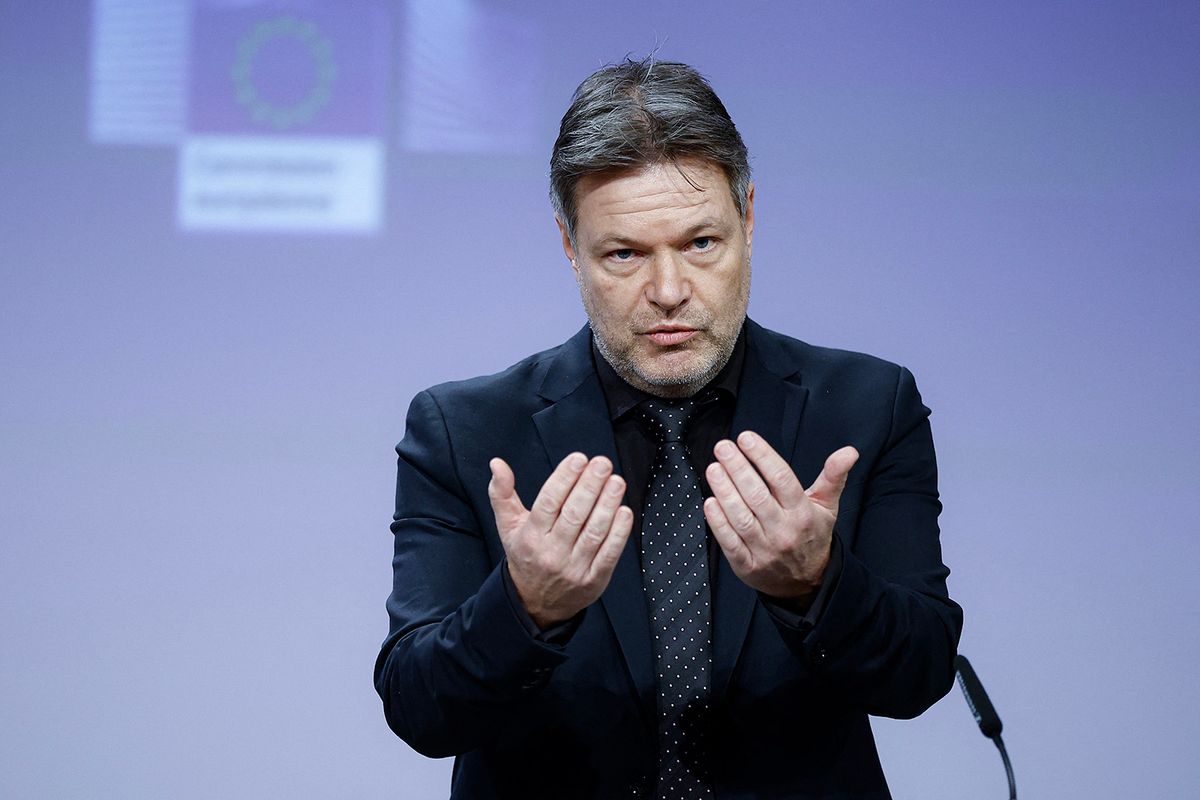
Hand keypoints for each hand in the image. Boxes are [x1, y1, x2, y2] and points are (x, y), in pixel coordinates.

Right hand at [489, 453, 632, 628]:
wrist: (535, 603)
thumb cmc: (526, 555)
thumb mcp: (508, 526)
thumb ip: (502, 493)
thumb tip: (497, 463)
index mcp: (530, 536)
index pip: (549, 502)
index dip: (565, 478)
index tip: (579, 459)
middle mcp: (551, 552)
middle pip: (574, 514)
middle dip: (590, 486)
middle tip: (602, 464)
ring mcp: (574, 568)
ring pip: (594, 532)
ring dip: (608, 505)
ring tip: (616, 482)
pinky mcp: (594, 580)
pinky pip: (609, 554)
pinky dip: (619, 532)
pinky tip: (624, 511)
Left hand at [704, 431, 858, 601]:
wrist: (808, 583)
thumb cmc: (812, 536)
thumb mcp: (827, 506)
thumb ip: (834, 477)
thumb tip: (850, 451)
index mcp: (803, 513)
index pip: (782, 479)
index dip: (763, 456)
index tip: (745, 438)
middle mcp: (784, 530)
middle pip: (758, 496)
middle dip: (738, 469)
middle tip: (723, 447)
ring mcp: (765, 550)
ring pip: (742, 518)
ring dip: (725, 492)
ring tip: (713, 469)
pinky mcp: (747, 566)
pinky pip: (730, 543)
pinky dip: (718, 523)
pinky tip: (710, 502)